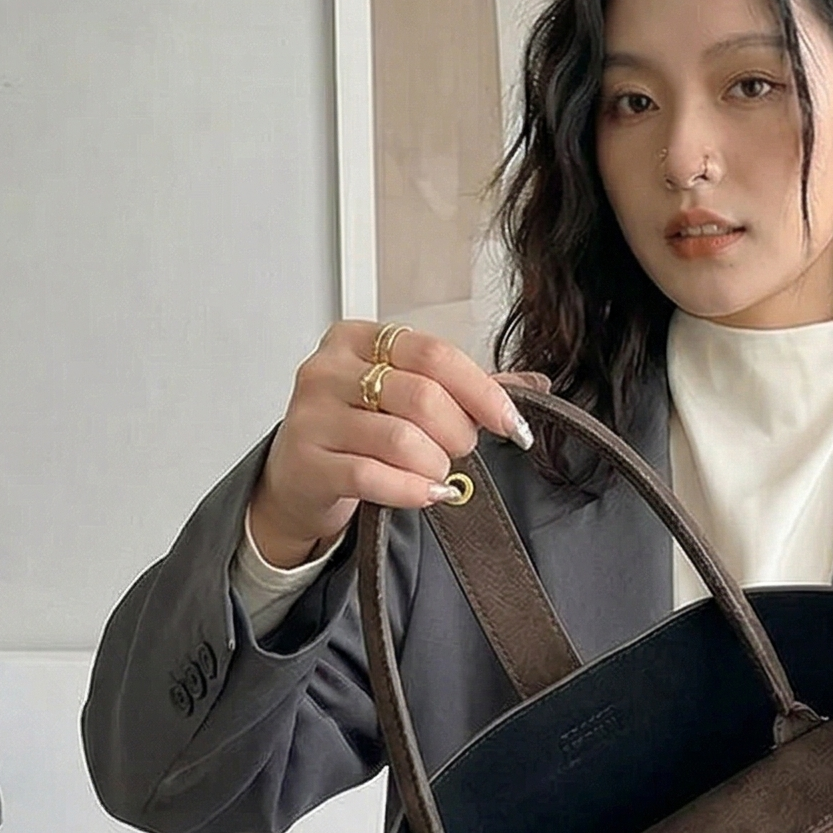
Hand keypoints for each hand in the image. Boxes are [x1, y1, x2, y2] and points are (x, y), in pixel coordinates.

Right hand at [245, 322, 543, 566]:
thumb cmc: (356, 433)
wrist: (296, 480)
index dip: (483, 392)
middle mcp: (329, 368)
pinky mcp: (307, 462)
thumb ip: (465, 388)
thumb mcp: (404, 398)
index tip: (512, 425)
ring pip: (401, 439)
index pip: (435, 354)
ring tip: (435, 472)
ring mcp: (312, 415)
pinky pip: (373, 476)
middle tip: (460, 450)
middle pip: (422, 396)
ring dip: (435, 464)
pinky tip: (425, 494)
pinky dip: (412, 490)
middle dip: (459, 432)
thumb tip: (535, 383)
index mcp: (358, 338)